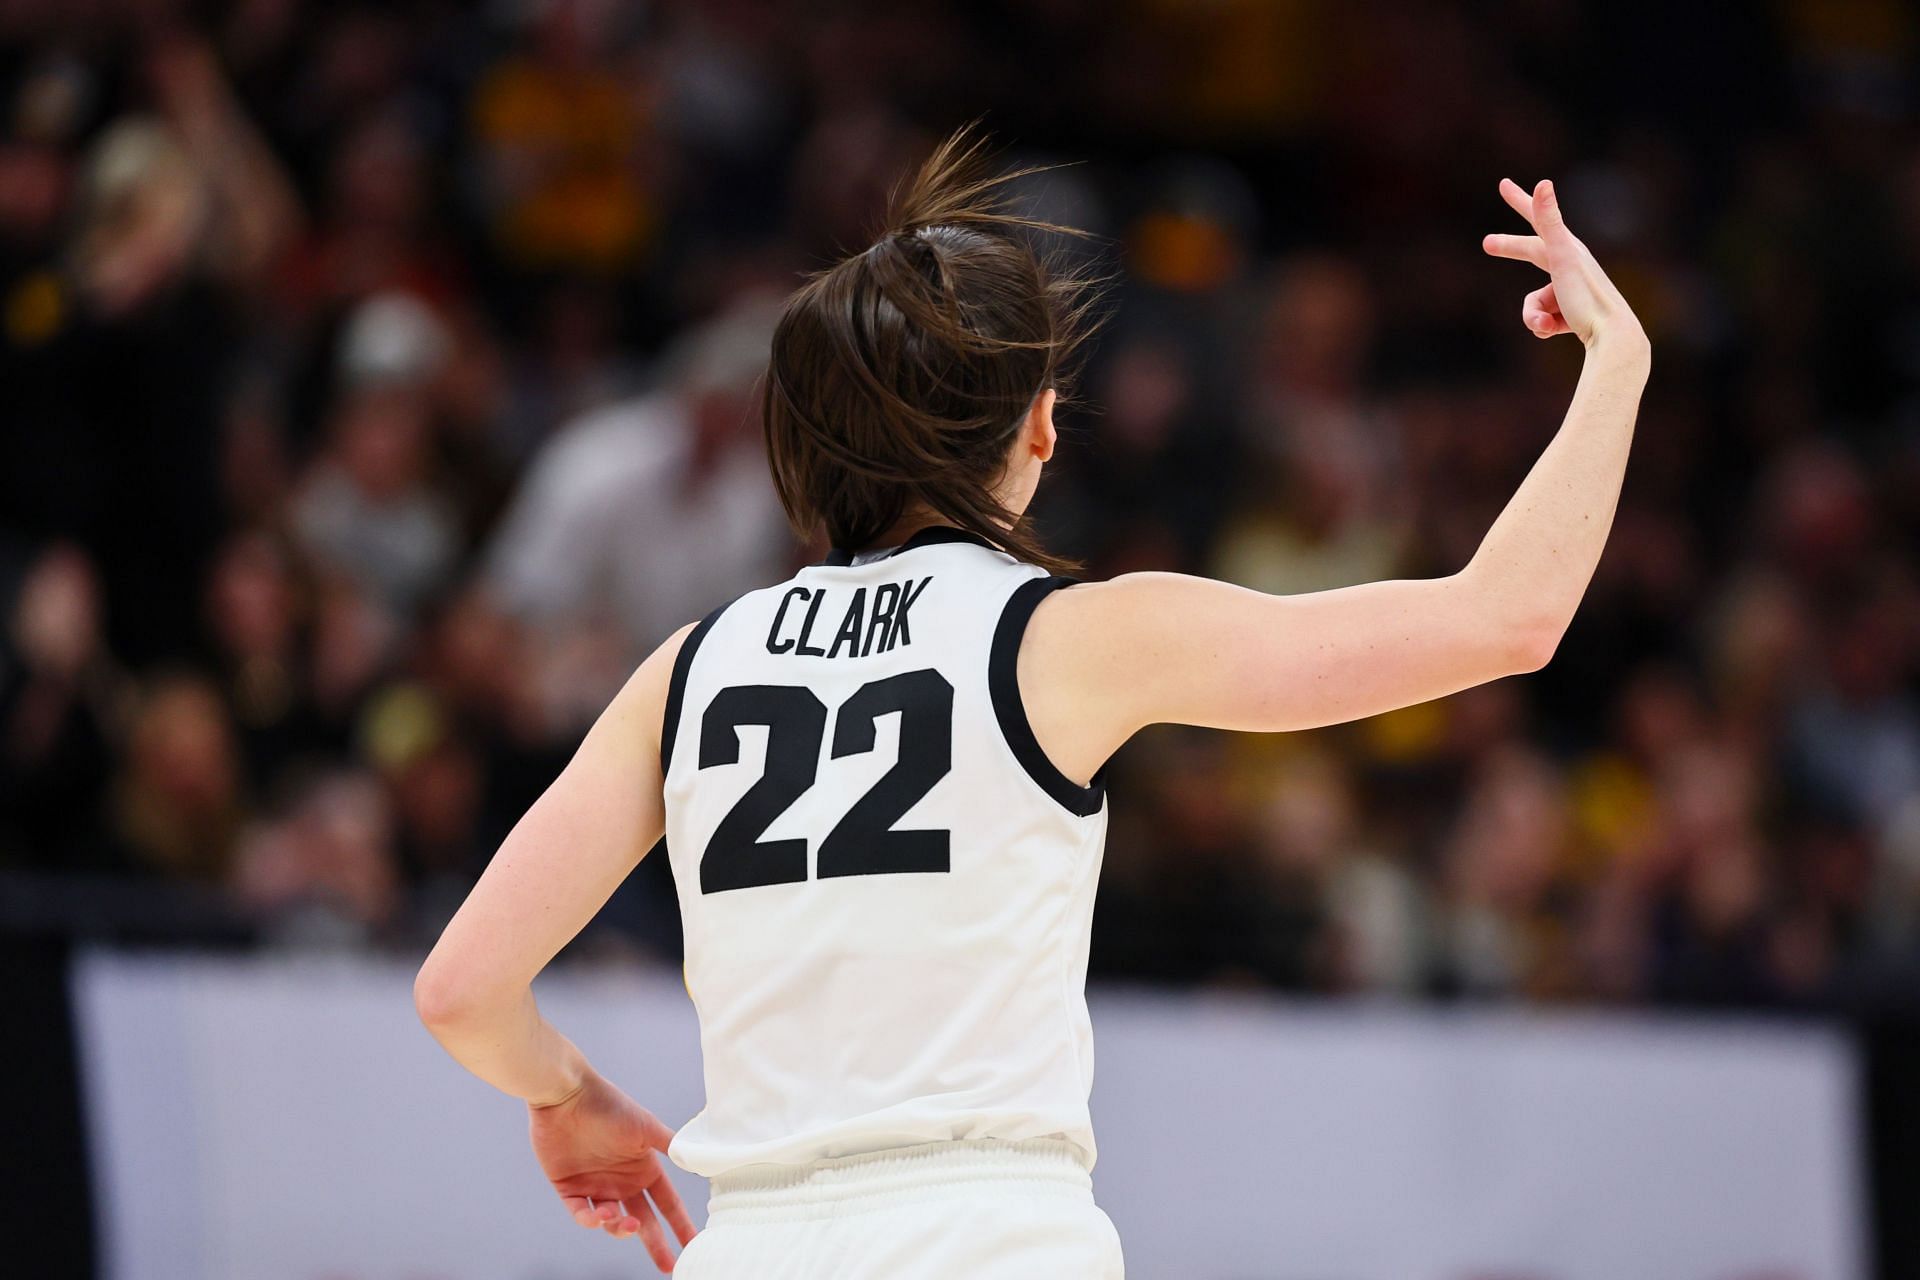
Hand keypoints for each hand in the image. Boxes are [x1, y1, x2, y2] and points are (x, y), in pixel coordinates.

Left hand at [528, 1072, 697, 1271]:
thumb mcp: (647, 1127)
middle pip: (642, 1220)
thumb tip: (702, 1160)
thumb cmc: (609, 1106)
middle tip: (666, 1265)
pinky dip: (590, 1221)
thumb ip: (672, 1146)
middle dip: (655, 1244)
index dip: (680, 1224)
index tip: (693, 1245)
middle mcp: (622, 1180)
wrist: (566, 1095)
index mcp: (643, 1167)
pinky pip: (581, 1215)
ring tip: (624, 1222)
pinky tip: (600, 1216)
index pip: (667, 1203)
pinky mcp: (568, 1188)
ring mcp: (595, 1186)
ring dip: (620, 1228)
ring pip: (612, 1222)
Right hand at [1482, 178, 1643, 350]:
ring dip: (1532, 316)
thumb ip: (1549, 221)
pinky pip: (1545, 319)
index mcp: (1568, 249)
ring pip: (1534, 301)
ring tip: (1546, 325)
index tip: (1503, 185)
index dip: (1519, 201)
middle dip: (1511, 250)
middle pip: (1533, 253)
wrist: (1613, 336)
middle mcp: (1571, 265)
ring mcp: (1571, 289)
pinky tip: (1556, 332)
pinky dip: (1543, 328)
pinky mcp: (1573, 314)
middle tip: (1487, 244)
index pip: (1538, 219)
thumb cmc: (1586, 297)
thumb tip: (1543, 182)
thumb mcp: (1562, 257)